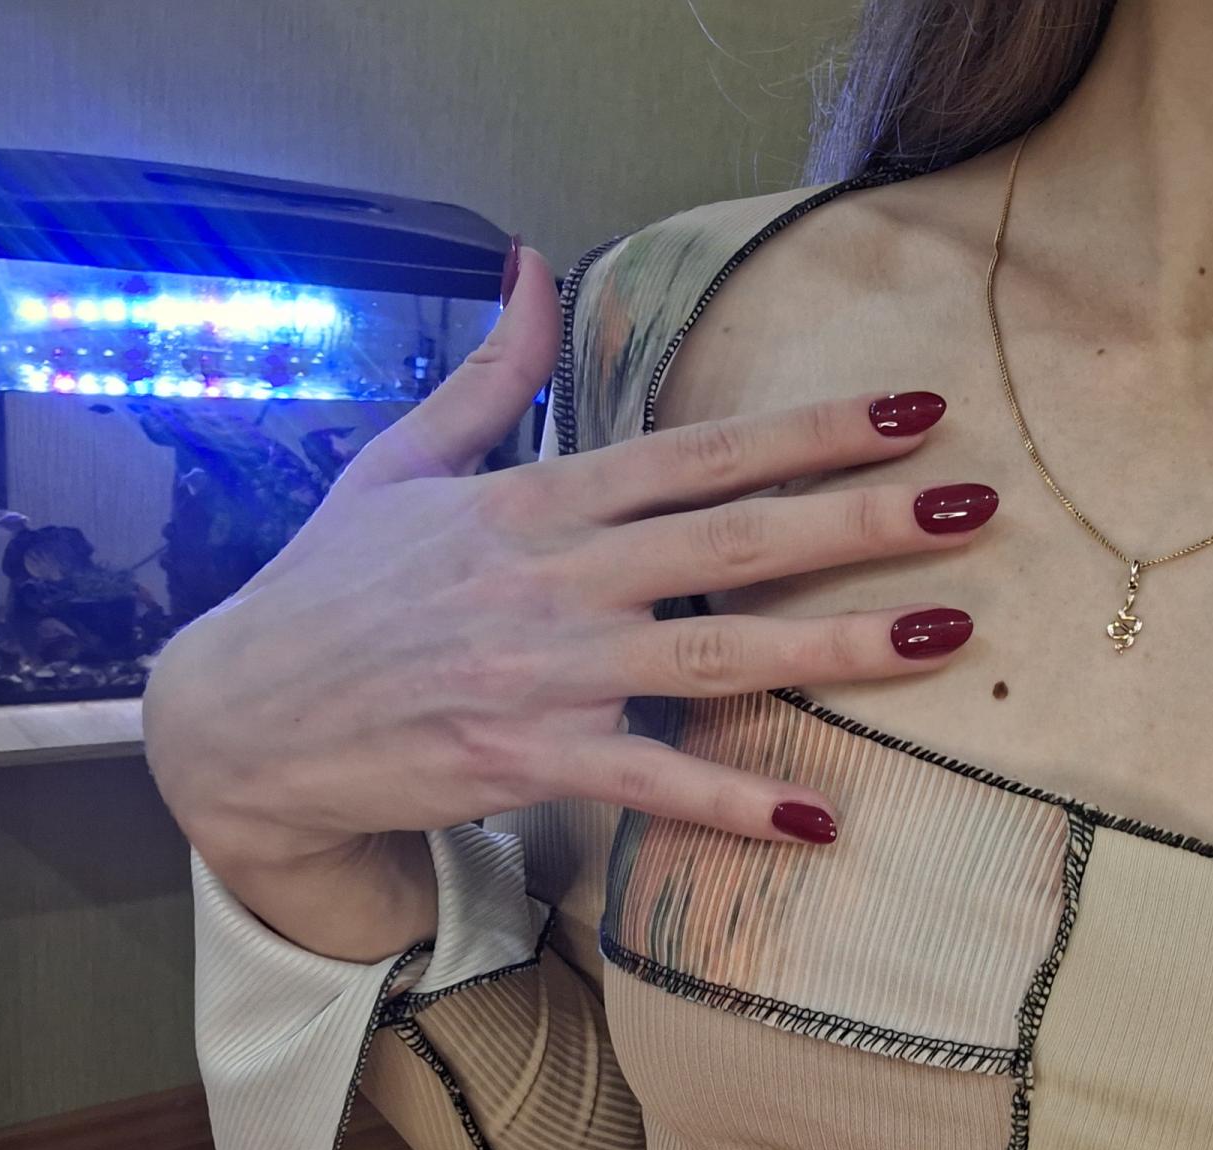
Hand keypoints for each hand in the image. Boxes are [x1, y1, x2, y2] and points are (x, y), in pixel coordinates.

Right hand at [143, 243, 993, 878]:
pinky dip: (730, 803)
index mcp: (532, 500)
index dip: (810, 429)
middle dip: (860, 518)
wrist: (238, 721)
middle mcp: (552, 577)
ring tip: (946, 633)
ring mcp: (544, 671)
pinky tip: (817, 819)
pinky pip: (649, 782)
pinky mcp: (527, 760)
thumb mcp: (398, 462)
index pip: (697, 452)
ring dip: (836, 643)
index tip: (912, 410)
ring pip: (715, 653)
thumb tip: (533, 266)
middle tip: (974, 502)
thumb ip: (488, 375)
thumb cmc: (328, 588)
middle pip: (732, 539)